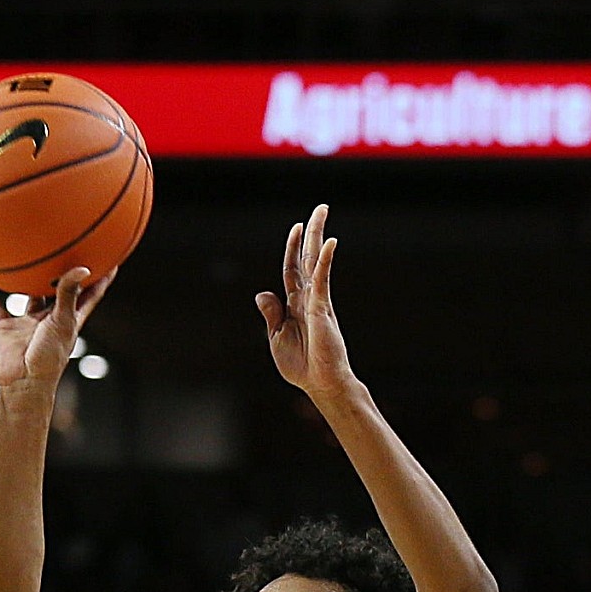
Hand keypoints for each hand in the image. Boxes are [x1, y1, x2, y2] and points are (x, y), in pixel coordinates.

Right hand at [0, 266, 116, 393]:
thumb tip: (82, 268)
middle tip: (68, 247)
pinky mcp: (6, 328)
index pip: (89, 295)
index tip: (111, 260)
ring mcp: (27, 323)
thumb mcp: (62, 322)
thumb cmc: (49, 358)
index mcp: (69, 319)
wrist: (23, 382)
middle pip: (58, 290)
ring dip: (23, 279)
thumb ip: (69, 294)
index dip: (101, 279)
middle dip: (62, 272)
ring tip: (24, 255)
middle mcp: (49, 318)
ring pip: (26, 294)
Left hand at [256, 204, 358, 403]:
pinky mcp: (322, 309)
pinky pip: (322, 280)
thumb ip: (271, 314)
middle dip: (312, 232)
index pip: (292, 269)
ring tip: (322, 213)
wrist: (319, 382)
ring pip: (315, 262)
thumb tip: (261, 293)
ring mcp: (317, 300)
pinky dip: (323, 262)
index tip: (297, 228)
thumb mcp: (276, 338)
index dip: (292, 248)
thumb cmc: (301, 364)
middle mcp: (308, 297)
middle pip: (308, 257)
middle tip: (321, 209)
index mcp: (296, 304)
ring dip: (318, 237)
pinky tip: (328, 244)